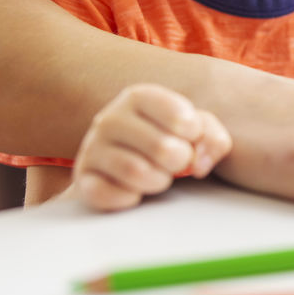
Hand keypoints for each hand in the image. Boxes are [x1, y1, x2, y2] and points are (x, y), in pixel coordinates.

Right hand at [73, 84, 231, 211]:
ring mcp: (91, 148)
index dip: (194, 134)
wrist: (129, 155)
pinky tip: (134, 191)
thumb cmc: (169, 137)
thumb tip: (199, 164)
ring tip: (159, 176)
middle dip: (180, 162)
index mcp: (139, 97)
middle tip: (176, 162)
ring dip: (158, 182)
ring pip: (136, 173)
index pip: (180, 117)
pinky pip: (104, 193)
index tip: (189, 137)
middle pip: (163, 149)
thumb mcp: (196, 128)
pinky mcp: (82, 177)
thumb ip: (211, 138)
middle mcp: (110, 118)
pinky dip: (128, 197)